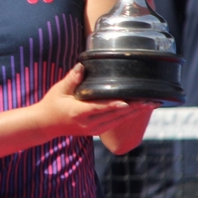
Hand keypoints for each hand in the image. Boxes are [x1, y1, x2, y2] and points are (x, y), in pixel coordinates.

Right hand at [35, 64, 158, 138]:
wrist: (46, 125)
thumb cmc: (52, 104)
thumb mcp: (59, 90)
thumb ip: (72, 78)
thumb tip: (82, 65)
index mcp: (78, 112)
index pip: (100, 108)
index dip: (114, 105)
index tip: (129, 101)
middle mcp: (88, 124)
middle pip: (115, 115)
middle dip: (135, 108)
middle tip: (151, 100)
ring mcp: (93, 130)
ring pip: (119, 121)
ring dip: (135, 113)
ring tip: (150, 104)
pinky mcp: (96, 131)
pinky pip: (115, 123)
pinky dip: (127, 116)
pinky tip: (138, 110)